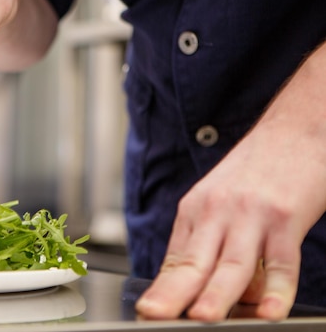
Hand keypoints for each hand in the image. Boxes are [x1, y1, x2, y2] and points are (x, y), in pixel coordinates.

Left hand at [135, 105, 325, 320]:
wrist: (294, 128)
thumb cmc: (256, 168)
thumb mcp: (218, 198)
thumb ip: (209, 241)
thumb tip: (203, 288)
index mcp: (196, 209)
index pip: (175, 258)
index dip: (163, 289)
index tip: (148, 311)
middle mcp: (218, 211)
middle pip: (194, 262)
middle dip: (173, 294)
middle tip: (154, 316)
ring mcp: (251, 214)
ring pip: (232, 264)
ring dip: (216, 294)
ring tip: (202, 318)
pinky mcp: (286, 216)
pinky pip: (282, 260)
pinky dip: (276, 288)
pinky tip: (269, 309)